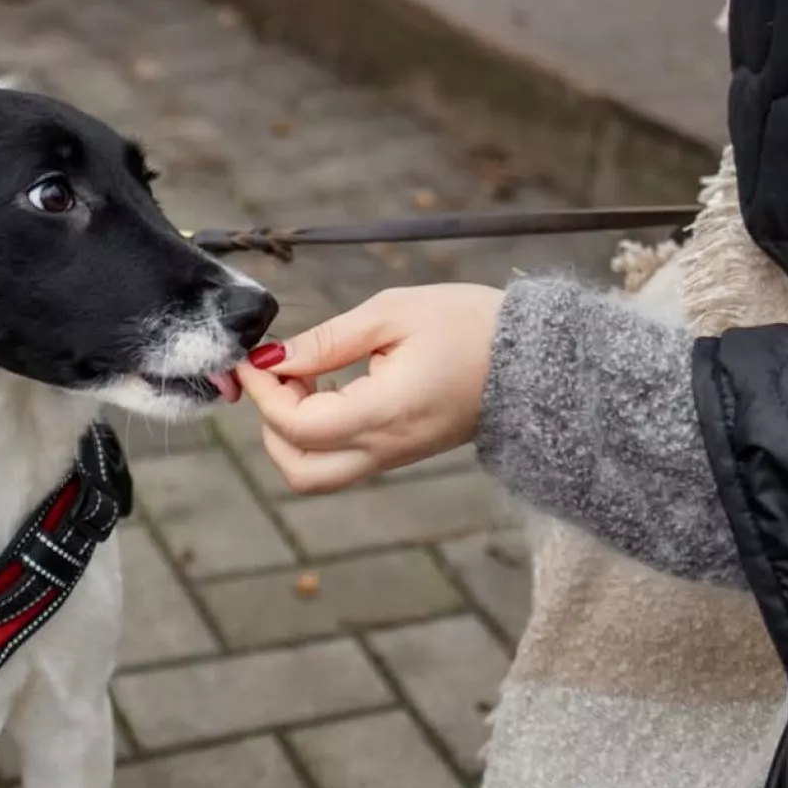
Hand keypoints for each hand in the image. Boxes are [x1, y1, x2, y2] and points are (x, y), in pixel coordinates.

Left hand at [237, 284, 503, 493]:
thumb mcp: (392, 313)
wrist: (532, 358)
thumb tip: (273, 358)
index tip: (255, 357)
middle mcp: (385, 448)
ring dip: (293, 432)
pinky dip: (318, 433)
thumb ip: (327, 340)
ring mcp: (394, 457)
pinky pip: (341, 460)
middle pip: (298, 471)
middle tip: (280, 374)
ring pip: (316, 474)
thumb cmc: (468, 325)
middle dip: (271, 425)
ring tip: (308, 376)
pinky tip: (330, 385)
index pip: (296, 427)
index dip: (263, 393)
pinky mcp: (400, 454)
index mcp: (384, 413)